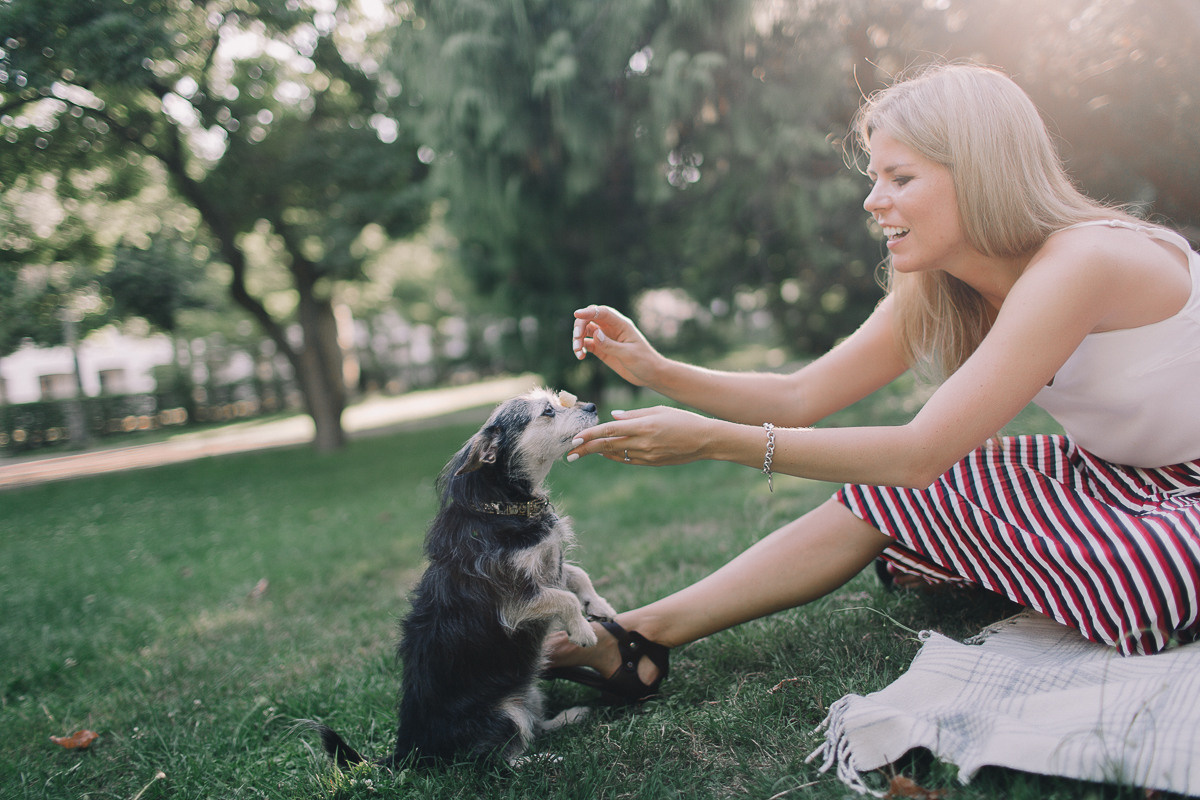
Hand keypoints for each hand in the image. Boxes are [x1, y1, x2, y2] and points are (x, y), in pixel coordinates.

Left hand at [567, 406, 715, 465]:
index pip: (610, 431)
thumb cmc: (683, 419)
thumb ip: (633, 415)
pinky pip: (628, 460)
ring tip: (584, 451)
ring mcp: (648, 455)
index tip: (576, 439)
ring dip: (599, 453)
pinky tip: (606, 453)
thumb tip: (612, 417)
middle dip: (587, 450)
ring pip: (616, 455)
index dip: (591, 435)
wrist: (705, 441)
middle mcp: (643, 442)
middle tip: (570, 453)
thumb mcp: (658, 411)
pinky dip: (615, 456)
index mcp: (644, 426)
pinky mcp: (652, 463)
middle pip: (608, 446)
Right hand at [571, 305, 661, 386]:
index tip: (576, 314)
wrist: (651, 374)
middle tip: (577, 339)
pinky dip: (581, 348)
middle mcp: (612, 328)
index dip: (589, 312)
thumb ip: (610, 345)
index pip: (603, 312)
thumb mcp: (628, 354)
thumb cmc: (644, 361)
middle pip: (591, 318)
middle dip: (580, 326)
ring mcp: (606, 338)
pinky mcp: (602, 349)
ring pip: (586, 331)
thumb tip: (595, 333)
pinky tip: (581, 356)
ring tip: (578, 351)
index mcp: (621, 325)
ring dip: (578, 339)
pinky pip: (587, 344)